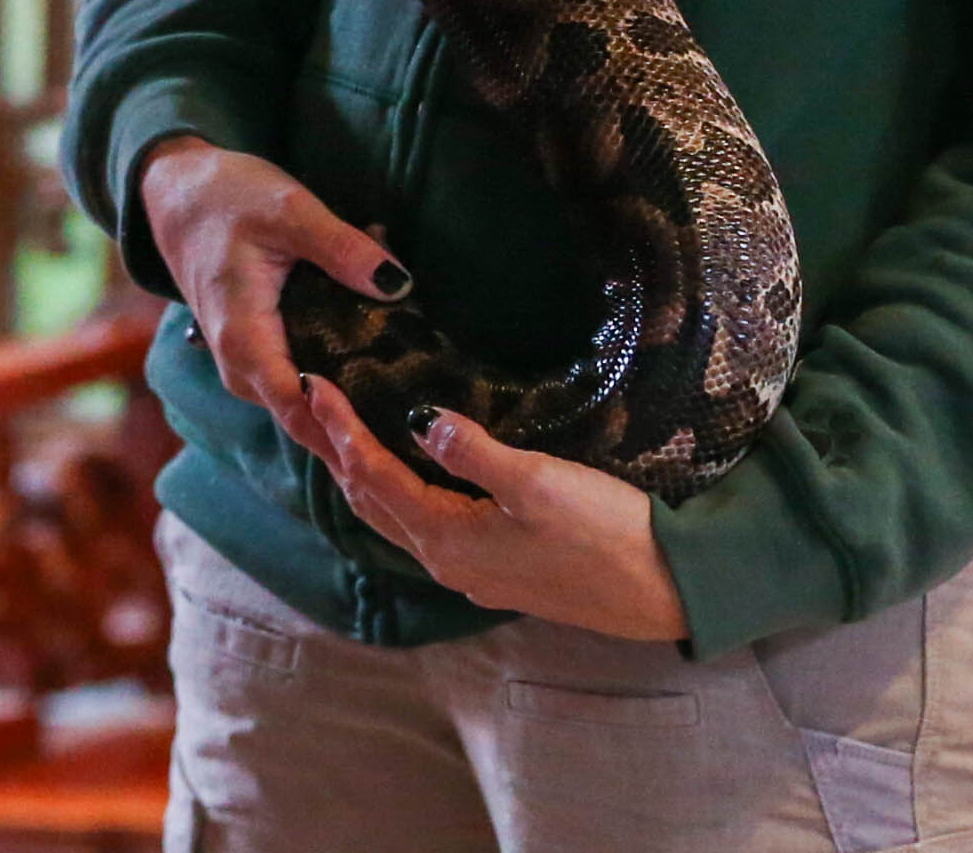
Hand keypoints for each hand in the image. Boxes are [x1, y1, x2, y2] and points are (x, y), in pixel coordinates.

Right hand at [137, 136, 406, 455]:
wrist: (178, 192)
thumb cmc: (228, 198)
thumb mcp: (290, 210)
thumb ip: (343, 249)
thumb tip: (399, 285)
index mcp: (245, 340)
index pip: (300, 411)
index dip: (348, 433)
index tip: (401, 444)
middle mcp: (239, 367)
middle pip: (304, 420)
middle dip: (359, 432)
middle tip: (421, 437)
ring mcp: (243, 365)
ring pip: (300, 408)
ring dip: (349, 412)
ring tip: (408, 417)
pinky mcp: (253, 355)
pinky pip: (295, 387)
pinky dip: (334, 390)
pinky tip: (377, 383)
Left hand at [301, 376, 690, 643]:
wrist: (662, 590)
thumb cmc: (604, 533)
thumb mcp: (536, 482)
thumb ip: (470, 451)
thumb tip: (418, 421)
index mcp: (445, 537)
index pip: (372, 474)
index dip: (338, 428)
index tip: (311, 382)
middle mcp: (447, 561)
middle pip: (371, 501)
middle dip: (336, 452)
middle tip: (309, 403)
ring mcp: (472, 572)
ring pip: (395, 518)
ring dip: (364, 476)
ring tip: (342, 434)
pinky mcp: (497, 571)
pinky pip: (424, 528)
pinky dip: (399, 494)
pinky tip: (409, 477)